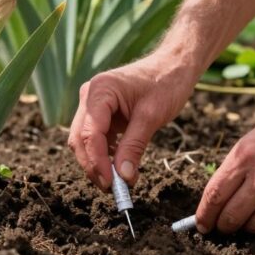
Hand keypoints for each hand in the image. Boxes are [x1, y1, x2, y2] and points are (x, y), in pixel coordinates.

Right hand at [67, 51, 196, 189]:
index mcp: (100, 91)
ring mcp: (93, 103)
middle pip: (80, 139)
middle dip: (94, 166)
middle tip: (112, 188)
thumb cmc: (165, 83)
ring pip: (84, 140)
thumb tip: (123, 178)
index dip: (97, 162)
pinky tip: (120, 165)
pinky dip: (104, 154)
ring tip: (118, 180)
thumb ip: (133, 147)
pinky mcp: (101, 111)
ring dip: (97, 162)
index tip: (111, 184)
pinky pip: (96, 137)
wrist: (174, 65)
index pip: (89, 133)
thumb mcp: (151, 117)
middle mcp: (90, 95)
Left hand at [193, 92, 254, 233]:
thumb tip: (219, 196)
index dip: (205, 214)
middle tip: (222, 229)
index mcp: (244, 155)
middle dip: (223, 227)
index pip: (215, 194)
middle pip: (232, 216)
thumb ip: (237, 165)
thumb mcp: (254, 138)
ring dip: (249, 228)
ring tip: (248, 222)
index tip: (201, 225)